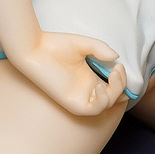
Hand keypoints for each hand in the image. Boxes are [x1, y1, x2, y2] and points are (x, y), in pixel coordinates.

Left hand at [9, 30, 127, 116]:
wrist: (34, 48)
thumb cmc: (54, 45)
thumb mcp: (82, 44)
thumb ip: (100, 49)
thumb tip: (116, 57)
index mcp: (88, 77)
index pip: (111, 85)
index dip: (121, 80)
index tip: (119, 66)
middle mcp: (85, 89)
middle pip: (112, 96)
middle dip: (120, 84)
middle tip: (117, 69)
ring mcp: (79, 96)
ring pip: (105, 104)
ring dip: (115, 92)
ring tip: (113, 74)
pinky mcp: (71, 102)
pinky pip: (92, 109)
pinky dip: (101, 100)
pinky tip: (99, 85)